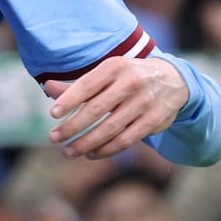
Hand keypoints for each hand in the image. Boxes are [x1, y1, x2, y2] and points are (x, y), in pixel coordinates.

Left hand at [44, 56, 188, 159]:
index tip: (53, 114)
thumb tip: (48, 87)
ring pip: (110, 128)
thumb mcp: (107, 73)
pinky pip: (126, 139)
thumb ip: (79, 84)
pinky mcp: (153, 120)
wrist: (173, 80)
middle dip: (72, 126)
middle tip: (53, 138)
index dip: (69, 100)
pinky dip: (107, 149)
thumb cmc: (128, 76)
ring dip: (86, 143)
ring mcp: (144, 102)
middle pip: (96, 109)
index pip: (87, 85)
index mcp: (115, 67)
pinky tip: (91, 154)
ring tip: (68, 151)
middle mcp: (130, 83)